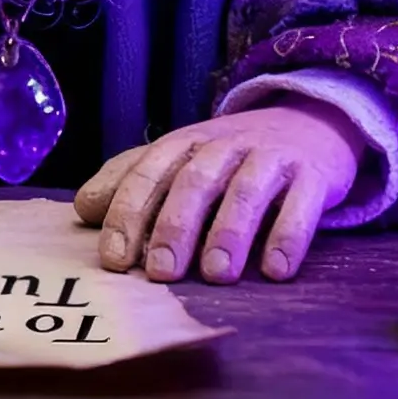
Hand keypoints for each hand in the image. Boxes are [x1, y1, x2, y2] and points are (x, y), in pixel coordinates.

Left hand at [74, 100, 359, 283]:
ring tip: (216, 275)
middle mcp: (226, 145)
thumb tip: (83, 209)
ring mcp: (271, 157)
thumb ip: (133, 180)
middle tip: (161, 273)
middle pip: (195, 181)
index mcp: (186, 143)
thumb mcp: (180, 160)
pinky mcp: (313, 175)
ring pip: (248, 191)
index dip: (128, 213)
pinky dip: (288, 236)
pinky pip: (302, 204)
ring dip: (229, 233)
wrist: (311, 123)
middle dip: (174, 226)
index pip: (149, 172)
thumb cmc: (232, 156)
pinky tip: (276, 270)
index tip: (114, 258)